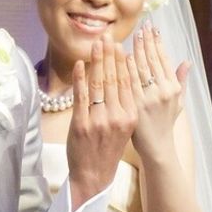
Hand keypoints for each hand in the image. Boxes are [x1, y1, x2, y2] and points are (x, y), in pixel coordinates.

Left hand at [64, 35, 136, 203]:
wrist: (94, 175)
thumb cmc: (109, 150)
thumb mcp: (127, 127)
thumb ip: (128, 104)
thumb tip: (129, 79)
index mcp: (131, 116)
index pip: (128, 83)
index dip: (123, 61)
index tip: (119, 44)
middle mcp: (118, 117)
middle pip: (114, 79)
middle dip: (109, 55)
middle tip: (106, 36)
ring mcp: (99, 121)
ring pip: (99, 85)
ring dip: (96, 61)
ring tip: (95, 43)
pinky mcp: (81, 124)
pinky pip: (81, 96)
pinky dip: (80, 78)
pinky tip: (80, 64)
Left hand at [129, 20, 188, 162]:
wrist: (157, 148)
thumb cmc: (165, 124)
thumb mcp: (178, 103)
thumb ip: (181, 80)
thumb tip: (187, 61)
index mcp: (173, 88)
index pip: (164, 59)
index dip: (157, 43)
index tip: (152, 29)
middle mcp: (162, 92)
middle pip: (152, 60)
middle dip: (146, 41)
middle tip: (141, 26)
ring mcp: (148, 99)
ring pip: (139, 68)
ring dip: (134, 50)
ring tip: (129, 36)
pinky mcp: (134, 106)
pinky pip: (127, 83)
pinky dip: (124, 68)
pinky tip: (120, 56)